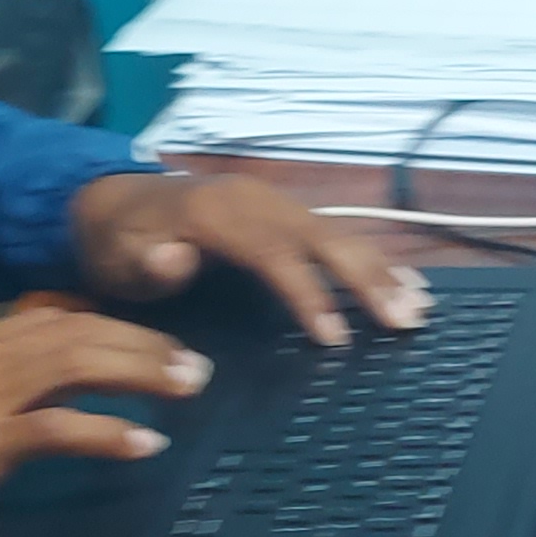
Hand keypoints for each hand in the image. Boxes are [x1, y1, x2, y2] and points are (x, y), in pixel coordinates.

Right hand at [0, 306, 211, 536]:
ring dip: (139, 372)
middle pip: (72, 330)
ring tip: (188, 387)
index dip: (109, 326)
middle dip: (140, 342)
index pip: (48, 318)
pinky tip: (146, 444)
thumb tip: (38, 405)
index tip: (155, 343)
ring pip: (72, 363)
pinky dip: (107, 432)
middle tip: (194, 363)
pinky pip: (55, 429)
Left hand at [71, 169, 428, 347]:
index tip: (334, 337)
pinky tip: (406, 282)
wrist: (115, 199)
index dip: (307, 294)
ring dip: (381, 271)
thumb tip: (174, 257)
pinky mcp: (287, 212)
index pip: (274, 253)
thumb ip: (145, 262)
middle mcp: (257, 200)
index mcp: (218, 212)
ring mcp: (277, 202)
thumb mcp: (117, 256)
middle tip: (404, 321)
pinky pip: (337, 233)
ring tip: (420, 309)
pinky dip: (373, 259)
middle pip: (322, 238)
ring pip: (339, 234)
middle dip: (366, 280)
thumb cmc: (119, 240)